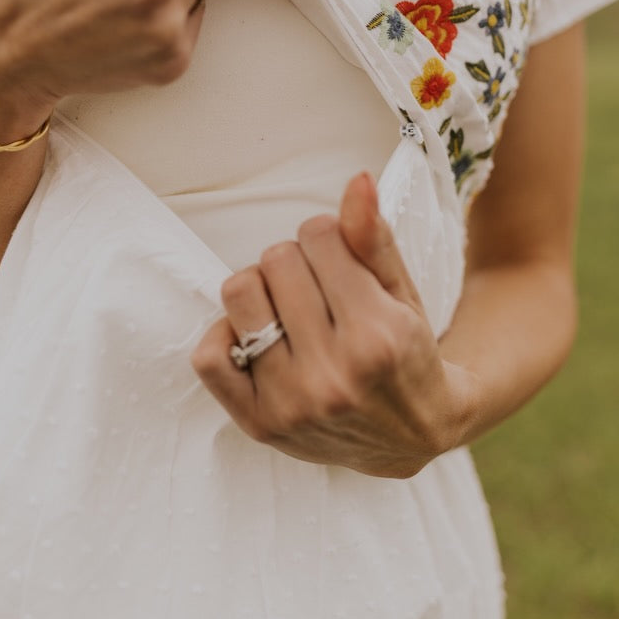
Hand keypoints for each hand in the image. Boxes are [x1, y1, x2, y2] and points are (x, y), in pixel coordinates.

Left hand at [191, 172, 477, 476]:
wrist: (410, 436)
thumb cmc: (405, 353)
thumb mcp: (401, 292)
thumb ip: (374, 238)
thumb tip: (356, 181)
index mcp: (378, 334)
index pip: (317, 236)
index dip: (327, 238)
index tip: (339, 261)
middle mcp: (334, 373)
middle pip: (276, 259)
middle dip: (296, 262)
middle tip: (316, 289)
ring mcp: (293, 402)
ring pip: (239, 294)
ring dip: (259, 290)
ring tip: (284, 308)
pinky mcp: (260, 423)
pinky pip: (208, 356)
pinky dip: (223, 334)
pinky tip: (254, 336)